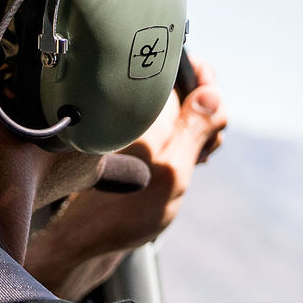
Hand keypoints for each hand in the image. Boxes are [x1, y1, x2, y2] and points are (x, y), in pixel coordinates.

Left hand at [24, 54, 227, 298]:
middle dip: (205, 115)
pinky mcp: (136, 137)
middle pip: (187, 87)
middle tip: (200, 151)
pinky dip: (182, 143)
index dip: (207, 87)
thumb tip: (213, 92)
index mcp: (143, 104)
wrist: (90, 237)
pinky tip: (181, 165)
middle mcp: (137, 106)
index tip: (210, 120)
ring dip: (195, 133)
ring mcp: (136, 121)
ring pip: (181, 109)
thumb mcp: (174, 171)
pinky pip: (169, 126)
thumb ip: (196, 128)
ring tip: (191, 162)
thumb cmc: (128, 209)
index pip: (185, 65)